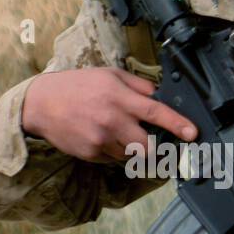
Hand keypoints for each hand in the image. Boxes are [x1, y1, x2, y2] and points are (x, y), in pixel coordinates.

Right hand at [21, 68, 197, 163]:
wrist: (41, 104)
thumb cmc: (77, 86)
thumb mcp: (110, 75)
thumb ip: (138, 86)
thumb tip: (161, 97)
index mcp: (119, 98)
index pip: (155, 113)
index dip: (177, 125)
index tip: (192, 134)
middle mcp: (112, 121)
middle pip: (147, 147)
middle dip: (155, 148)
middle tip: (154, 143)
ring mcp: (100, 140)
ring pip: (130, 155)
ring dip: (132, 148)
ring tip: (115, 130)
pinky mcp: (90, 154)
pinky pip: (113, 158)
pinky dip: (114, 151)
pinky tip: (101, 135)